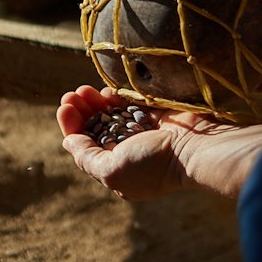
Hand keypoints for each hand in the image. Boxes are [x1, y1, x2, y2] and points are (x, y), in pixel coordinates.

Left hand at [57, 85, 261, 199]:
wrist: (197, 147)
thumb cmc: (154, 164)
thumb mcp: (112, 170)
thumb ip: (87, 157)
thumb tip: (68, 142)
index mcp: (118, 171)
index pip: (87, 147)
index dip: (73, 127)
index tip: (64, 107)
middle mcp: (130, 153)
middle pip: (98, 129)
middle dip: (82, 112)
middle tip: (71, 94)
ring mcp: (144, 133)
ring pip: (112, 115)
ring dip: (95, 102)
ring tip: (83, 89)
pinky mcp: (157, 116)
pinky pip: (131, 104)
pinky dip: (117, 97)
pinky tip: (105, 90)